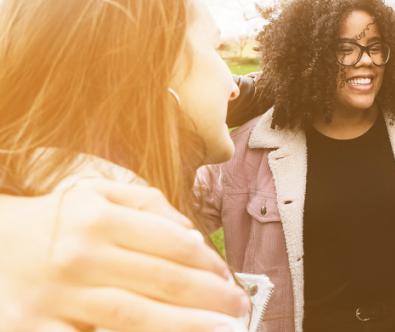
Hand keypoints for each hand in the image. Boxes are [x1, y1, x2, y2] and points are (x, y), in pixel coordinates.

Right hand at [0, 181, 248, 331]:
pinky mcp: (36, 329)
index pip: (172, 244)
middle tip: (240, 310)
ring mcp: (58, 296)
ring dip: (187, 326)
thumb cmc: (58, 222)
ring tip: (222, 330)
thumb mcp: (98, 195)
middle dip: (211, 298)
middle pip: (163, 282)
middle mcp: (80, 255)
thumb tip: (194, 238)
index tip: (231, 279)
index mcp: (98, 217)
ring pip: (136, 316)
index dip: (210, 265)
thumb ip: (150, 207)